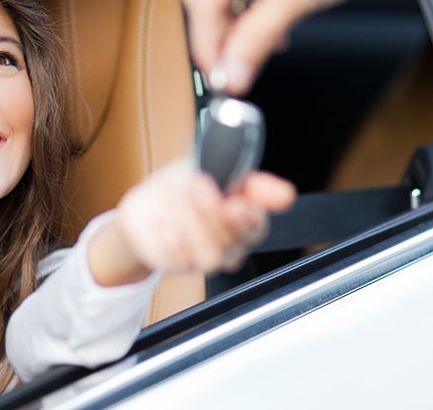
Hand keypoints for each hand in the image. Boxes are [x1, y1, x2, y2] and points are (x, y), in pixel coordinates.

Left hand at [88, 158, 295, 285]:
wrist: (147, 203)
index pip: (257, 227)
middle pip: (232, 242)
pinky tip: (161, 219)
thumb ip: (250, 182)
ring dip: (192, 225)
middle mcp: (228, 243)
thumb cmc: (185, 185)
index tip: (234, 202)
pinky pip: (178, 259)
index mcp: (244, 219)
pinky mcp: (177, 264)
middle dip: (211, 211)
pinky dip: (168, 235)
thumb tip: (286, 194)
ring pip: (210, 257)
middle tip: (195, 185)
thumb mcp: (214, 168)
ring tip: (177, 201)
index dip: (248, 218)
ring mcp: (203, 257)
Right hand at [181, 0, 353, 94]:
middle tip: (231, 67)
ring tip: (255, 45)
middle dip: (217, 35)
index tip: (217, 75)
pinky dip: (243, 5)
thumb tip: (232, 74)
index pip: (203, 0)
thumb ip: (257, 39)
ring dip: (232, 22)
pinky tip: (259, 22)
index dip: (207, 44)